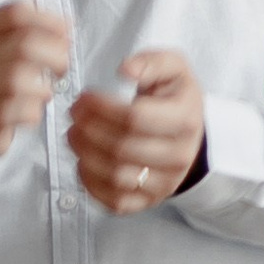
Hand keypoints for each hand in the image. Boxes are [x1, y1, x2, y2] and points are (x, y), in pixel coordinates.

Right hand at [0, 0, 72, 171]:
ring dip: (44, 86)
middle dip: (55, 54)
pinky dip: (32, 111)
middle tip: (63, 67)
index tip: (66, 32)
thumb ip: (24, 35)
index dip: (48, 20)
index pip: (15, 14)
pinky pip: (15, 111)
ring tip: (47, 92)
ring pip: (17, 78)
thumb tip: (66, 25)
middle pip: (23, 45)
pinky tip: (33, 112)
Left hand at [69, 48, 205, 213]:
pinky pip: (115, 201)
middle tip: (74, 113)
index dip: (102, 107)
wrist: (189, 134)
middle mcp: (178, 156)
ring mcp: (165, 183)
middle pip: (122, 148)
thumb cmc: (174, 97)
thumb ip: (150, 62)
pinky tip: (83, 161)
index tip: (85, 96)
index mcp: (185, 120)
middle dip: (89, 129)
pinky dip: (91, 183)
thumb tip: (125, 70)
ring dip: (85, 154)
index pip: (136, 118)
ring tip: (74, 134)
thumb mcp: (172, 68)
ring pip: (116, 176)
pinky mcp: (149, 201)